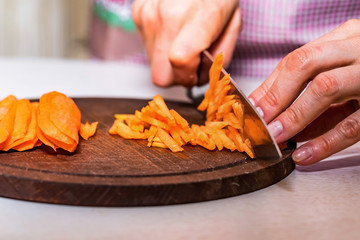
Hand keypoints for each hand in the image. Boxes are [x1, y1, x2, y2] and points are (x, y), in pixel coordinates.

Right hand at [132, 0, 240, 86]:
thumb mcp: (233, 24)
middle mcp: (167, 16)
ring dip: (167, 61)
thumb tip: (202, 77)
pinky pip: (147, 46)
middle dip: (176, 77)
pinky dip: (160, 45)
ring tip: (182, 40)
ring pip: (152, 63)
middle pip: (160, 75)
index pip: (181, 61)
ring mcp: (148, 14)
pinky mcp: (138, 13)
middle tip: (189, 64)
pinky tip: (171, 30)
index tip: (196, 74)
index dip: (188, 76)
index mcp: (198, 16)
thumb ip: (220, 56)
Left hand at [249, 19, 359, 165]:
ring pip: (325, 88)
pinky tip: (304, 155)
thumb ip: (315, 91)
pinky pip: (354, 123)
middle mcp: (358, 48)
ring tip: (275, 138)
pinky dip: (325, 141)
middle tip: (257, 123)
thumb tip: (277, 117)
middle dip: (275, 96)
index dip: (269, 86)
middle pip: (304, 65)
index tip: (250, 109)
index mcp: (345, 38)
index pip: (295, 59)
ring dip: (294, 116)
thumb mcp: (346, 71)